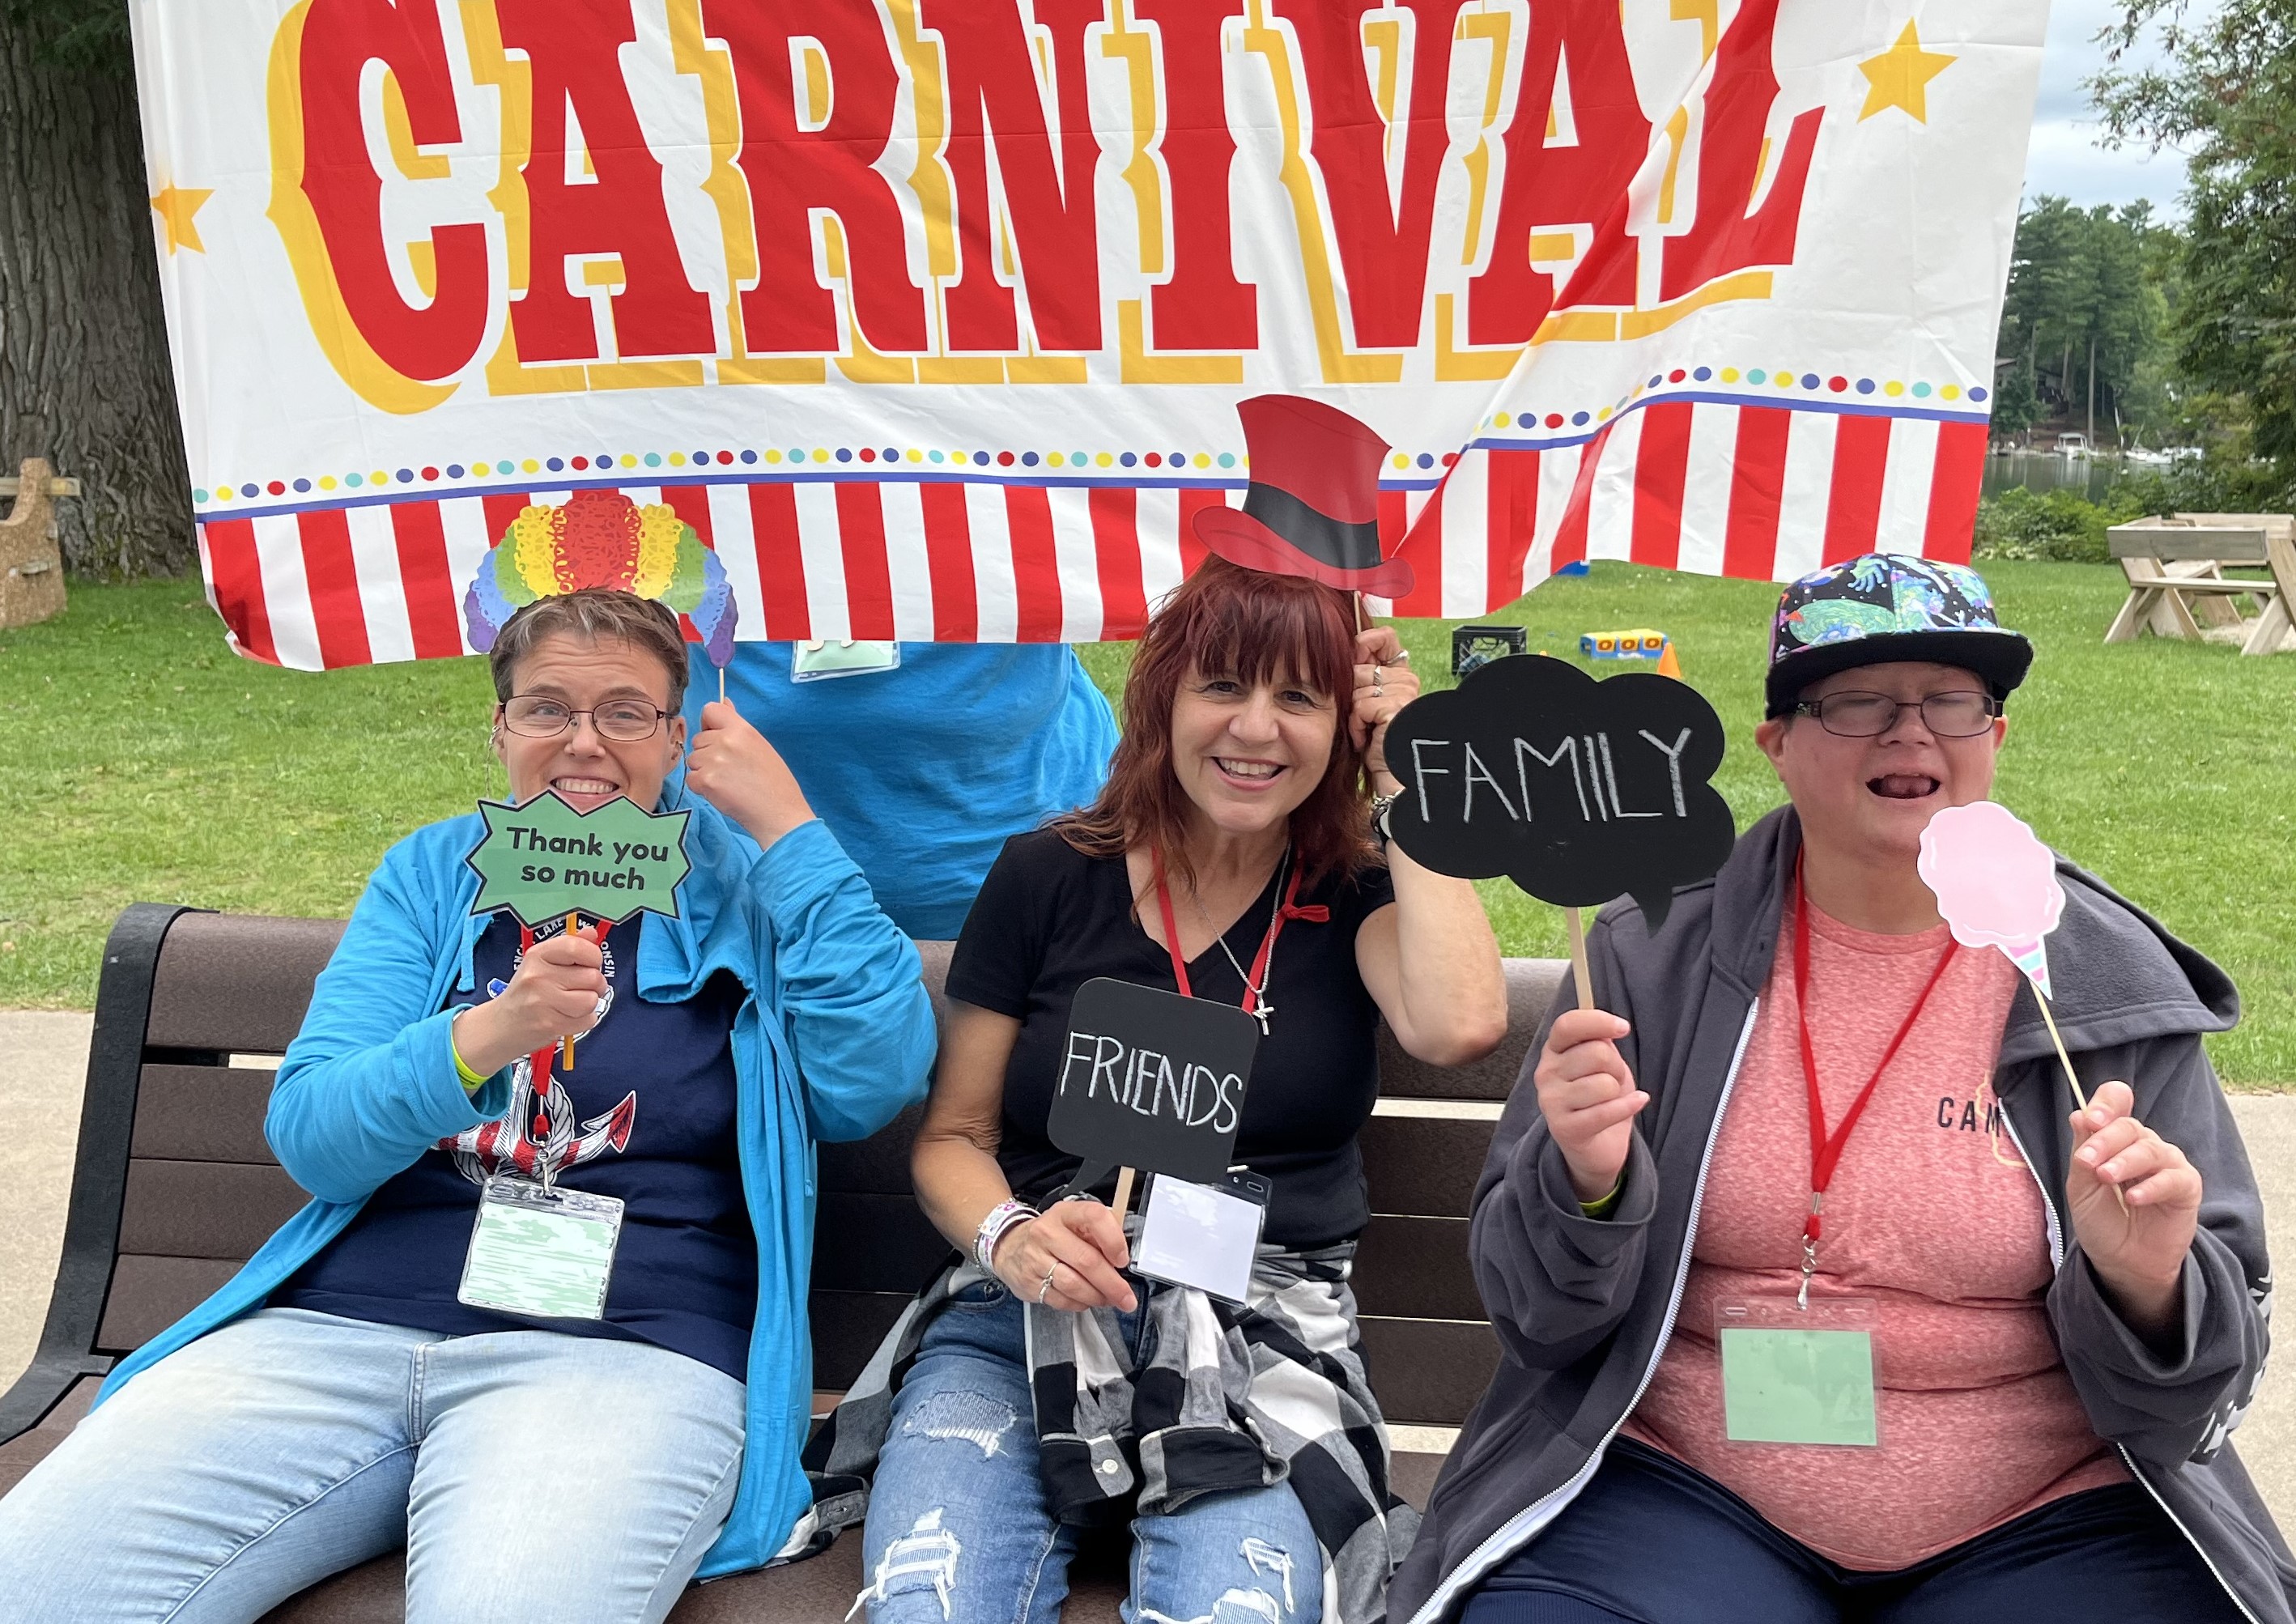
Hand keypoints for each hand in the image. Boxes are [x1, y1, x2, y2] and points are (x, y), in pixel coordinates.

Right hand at [452, 926, 606, 1075]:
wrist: (502, 1025)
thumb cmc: (527, 991)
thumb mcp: (542, 962)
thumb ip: (569, 946)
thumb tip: (591, 933)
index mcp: (537, 955)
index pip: (577, 947)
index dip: (594, 956)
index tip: (592, 963)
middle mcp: (538, 976)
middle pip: (592, 977)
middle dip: (595, 984)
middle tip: (582, 988)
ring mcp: (543, 1002)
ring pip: (591, 1000)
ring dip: (589, 1004)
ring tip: (573, 1003)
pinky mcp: (550, 1025)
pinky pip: (588, 1020)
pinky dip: (584, 1020)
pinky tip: (568, 1016)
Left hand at [684, 700, 813, 847]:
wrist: (779, 813)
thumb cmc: (775, 782)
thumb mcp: (760, 746)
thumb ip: (737, 726)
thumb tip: (724, 702)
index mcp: (742, 729)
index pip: (710, 710)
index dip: (710, 725)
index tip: (718, 739)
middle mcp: (726, 740)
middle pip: (698, 739)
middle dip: (708, 753)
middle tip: (730, 770)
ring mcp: (714, 761)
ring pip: (693, 760)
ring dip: (704, 771)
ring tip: (728, 782)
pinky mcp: (706, 781)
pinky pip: (691, 779)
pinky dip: (702, 788)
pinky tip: (721, 793)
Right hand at [992, 1199, 1135, 1312]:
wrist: (1009, 1246)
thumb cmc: (1052, 1235)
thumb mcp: (1073, 1222)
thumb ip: (1099, 1234)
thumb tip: (1123, 1257)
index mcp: (1065, 1213)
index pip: (1094, 1217)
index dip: (1113, 1240)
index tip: (1123, 1260)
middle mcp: (1047, 1233)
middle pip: (1086, 1261)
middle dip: (1112, 1284)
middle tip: (1126, 1298)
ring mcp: (1035, 1259)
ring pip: (1074, 1285)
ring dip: (1097, 1297)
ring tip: (1108, 1299)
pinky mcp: (1029, 1283)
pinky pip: (1061, 1300)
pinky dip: (1079, 1304)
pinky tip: (1086, 1300)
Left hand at [1351, 626, 1416, 791]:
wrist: (1390, 775)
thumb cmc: (1374, 743)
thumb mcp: (1364, 705)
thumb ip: (1360, 678)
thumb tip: (1345, 651)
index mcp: (1401, 676)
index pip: (1386, 638)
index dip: (1365, 643)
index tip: (1355, 660)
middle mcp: (1408, 681)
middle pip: (1361, 668)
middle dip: (1352, 693)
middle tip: (1363, 718)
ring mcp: (1406, 693)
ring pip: (1358, 687)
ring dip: (1353, 713)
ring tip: (1366, 731)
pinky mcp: (1397, 708)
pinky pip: (1361, 706)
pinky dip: (1357, 725)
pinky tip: (1367, 739)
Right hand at [1533, 1009, 1646, 1203]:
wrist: (1597, 1145)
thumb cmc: (1600, 1098)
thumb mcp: (1602, 1062)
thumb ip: (1600, 1040)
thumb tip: (1610, 1025)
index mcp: (1553, 1051)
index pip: (1568, 1025)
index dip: (1598, 1021)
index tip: (1623, 1028)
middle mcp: (1546, 1073)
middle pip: (1596, 1053)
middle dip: (1617, 1067)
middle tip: (1613, 1079)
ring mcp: (1551, 1102)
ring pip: (1604, 1084)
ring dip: (1619, 1092)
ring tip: (1611, 1099)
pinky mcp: (1563, 1128)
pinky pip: (1607, 1111)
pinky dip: (1629, 1106)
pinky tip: (1635, 1103)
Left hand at [2068, 1081, 2200, 1338]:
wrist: (2121, 1261)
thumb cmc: (2100, 1220)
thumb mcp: (2081, 1185)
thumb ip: (2084, 1150)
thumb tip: (2080, 1114)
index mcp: (2114, 1137)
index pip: (2117, 1102)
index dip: (2106, 1104)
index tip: (2090, 1119)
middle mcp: (2142, 1145)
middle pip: (2128, 1127)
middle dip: (2104, 1141)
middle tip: (2086, 1161)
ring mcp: (2167, 1164)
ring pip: (2150, 1149)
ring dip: (2124, 1162)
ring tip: (2105, 1177)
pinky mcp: (2186, 1187)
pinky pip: (2173, 1178)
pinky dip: (2151, 1186)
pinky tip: (2133, 1198)